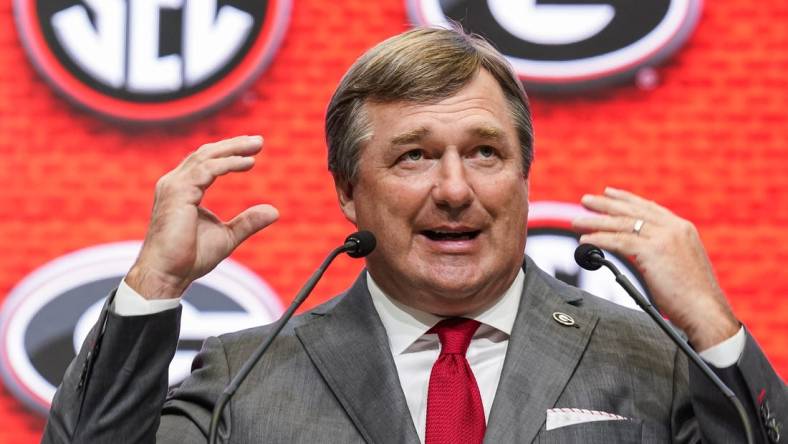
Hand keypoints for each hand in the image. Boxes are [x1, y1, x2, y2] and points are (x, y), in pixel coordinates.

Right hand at [126, 135, 278, 298]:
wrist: (167, 274)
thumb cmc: (190, 258)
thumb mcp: (227, 236)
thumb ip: (248, 222)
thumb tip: (274, 211)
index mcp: (183, 189)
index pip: (206, 161)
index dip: (229, 153)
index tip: (253, 150)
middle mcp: (175, 183)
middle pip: (206, 153)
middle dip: (233, 145)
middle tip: (259, 141)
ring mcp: (173, 186)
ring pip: (206, 157)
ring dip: (233, 150)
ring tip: (255, 148)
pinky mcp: (177, 193)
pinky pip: (206, 171)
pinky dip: (227, 164)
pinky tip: (247, 163)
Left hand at [571, 187, 738, 350]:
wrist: (705, 309)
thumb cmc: (692, 295)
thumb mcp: (680, 263)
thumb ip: (662, 251)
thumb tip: (640, 251)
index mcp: (682, 228)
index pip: (648, 207)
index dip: (626, 199)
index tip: (608, 193)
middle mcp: (673, 228)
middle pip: (632, 211)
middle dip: (605, 204)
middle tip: (585, 200)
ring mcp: (664, 237)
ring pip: (622, 224)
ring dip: (595, 222)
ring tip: (575, 221)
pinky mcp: (653, 251)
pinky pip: (618, 241)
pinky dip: (599, 239)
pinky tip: (585, 240)